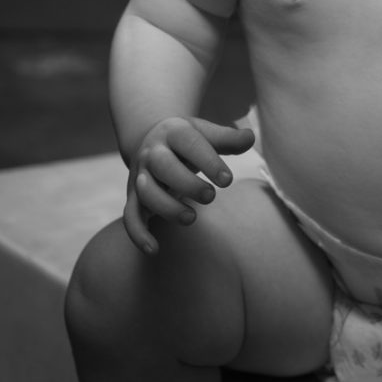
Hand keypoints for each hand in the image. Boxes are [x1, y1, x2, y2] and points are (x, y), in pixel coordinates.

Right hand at [124, 117, 255, 252]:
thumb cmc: (187, 141)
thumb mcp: (205, 134)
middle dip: (186, 183)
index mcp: (173, 132)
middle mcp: (152, 153)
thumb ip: (227, 138)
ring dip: (167, 207)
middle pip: (163, 166)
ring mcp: (141, 175)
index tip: (227, 180)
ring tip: (192, 218)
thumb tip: (250, 138)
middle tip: (210, 197)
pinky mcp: (134, 197)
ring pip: (146, 193)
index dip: (208, 161)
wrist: (151, 140)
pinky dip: (138, 233)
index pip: (189, 142)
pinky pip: (130, 216)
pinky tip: (153, 249)